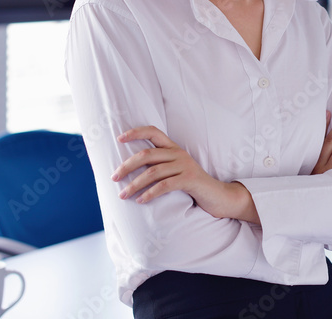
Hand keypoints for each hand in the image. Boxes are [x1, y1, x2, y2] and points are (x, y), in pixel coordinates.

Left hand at [113, 126, 258, 221]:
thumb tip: (130, 170)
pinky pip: (165, 185)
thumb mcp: (176, 171)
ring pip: (153, 172)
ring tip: (123, 194)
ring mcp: (185, 166)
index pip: (153, 131)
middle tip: (113, 178)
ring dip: (134, 184)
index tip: (119, 138)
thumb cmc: (192, 185)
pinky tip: (141, 200)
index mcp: (174, 148)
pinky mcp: (190, 180)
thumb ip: (160, 166)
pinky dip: (150, 193)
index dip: (136, 132)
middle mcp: (179, 153)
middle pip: (147, 154)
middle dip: (127, 166)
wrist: (218, 196)